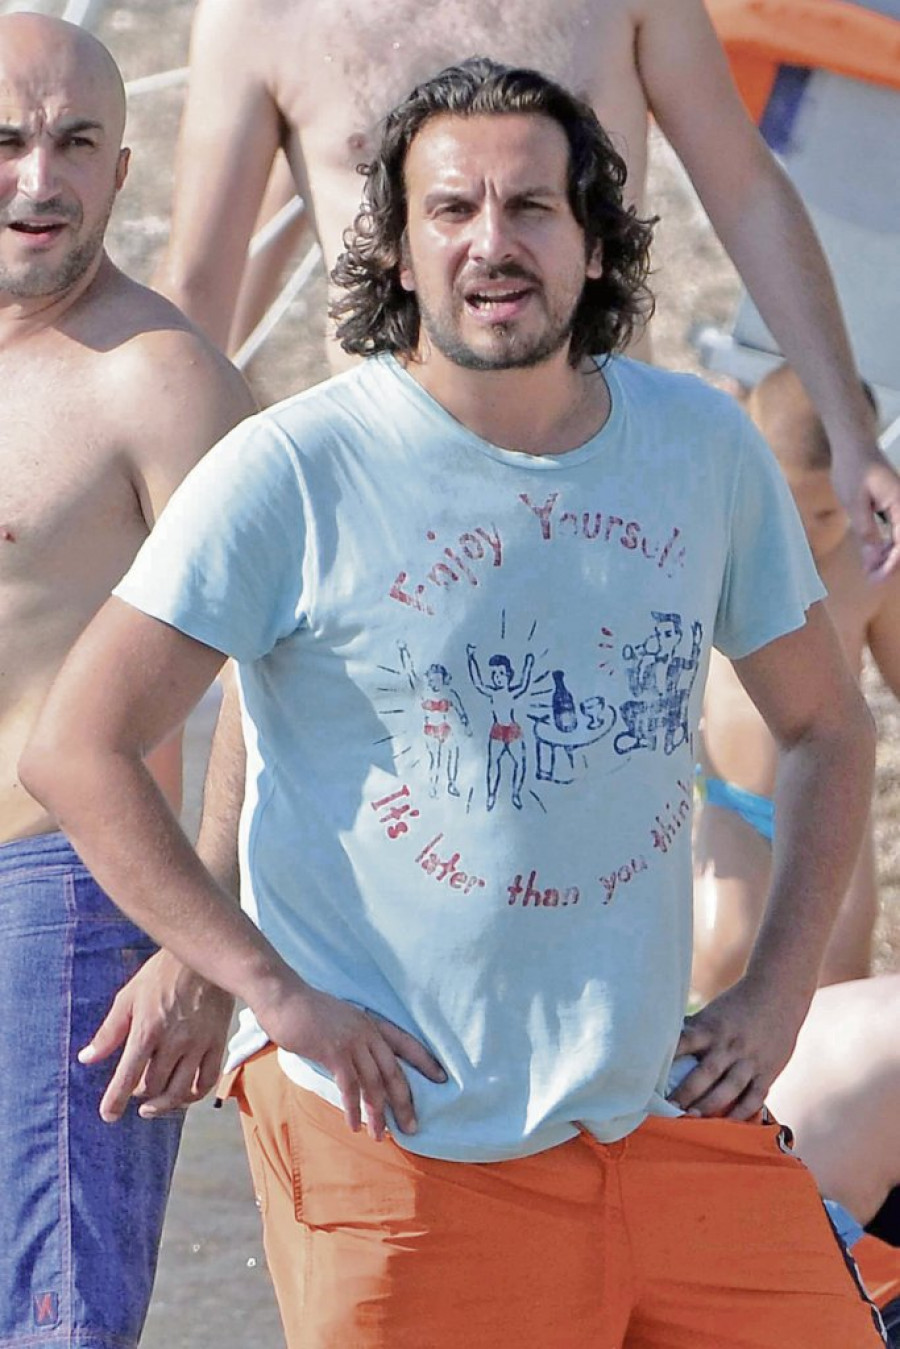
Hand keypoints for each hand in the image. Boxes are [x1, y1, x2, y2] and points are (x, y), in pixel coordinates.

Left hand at [79, 949, 234, 1122]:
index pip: (128, 1076)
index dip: (115, 1101)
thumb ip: (109, 1032)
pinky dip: (193, 1095)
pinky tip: (183, 1095)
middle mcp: (174, 1041)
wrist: (204, 955)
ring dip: (163, 1104)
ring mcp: (198, 1044)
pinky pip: (207, 1081)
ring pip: (179, 1091)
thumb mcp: (128, 997)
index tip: (109, 1115)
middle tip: (134, 1093)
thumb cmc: (162, 973)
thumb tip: (86, 1058)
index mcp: (147, 1029)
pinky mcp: (217, 1042)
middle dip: (139, 1096)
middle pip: (153, 1087)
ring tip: (152, 1106)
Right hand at [254, 977, 446, 1140]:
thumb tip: (361, 1064)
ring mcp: (352, 1041)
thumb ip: (354, 1039)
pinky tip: (353, 1125)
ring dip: (377, 1114)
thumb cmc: (307, 1011)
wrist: (283, 997)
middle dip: (404, 1102)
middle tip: (412, 1128)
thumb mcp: (340, 1020)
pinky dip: (352, 1108)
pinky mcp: (333, 1051)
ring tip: (379, 1136)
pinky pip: (349, 1086)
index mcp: (371, 1023)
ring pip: (373, 1084)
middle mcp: (367, 1032)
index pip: (406, 1043)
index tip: (442, 1079)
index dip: (425, 1062)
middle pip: (394, 1072)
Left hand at [669, 977, 806, 1120]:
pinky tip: (730, 1125)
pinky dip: (743, 1112)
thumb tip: (663, 1043)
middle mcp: (729, 1045)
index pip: (684, 1043)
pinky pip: (755, 1097)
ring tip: (693, 1119)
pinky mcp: (768, 1071)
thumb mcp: (712, 1013)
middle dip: (687, 1092)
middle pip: (706, 1073)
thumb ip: (693, 1031)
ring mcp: (750, 1060)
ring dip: (711, 1105)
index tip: (651, 1075)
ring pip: (729, 1088)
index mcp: (711, 1028)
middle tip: (669, 1109)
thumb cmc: (737, 1004)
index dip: (668, 1059)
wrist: (778, 993)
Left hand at [832, 446, 899, 579]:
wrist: (854, 446)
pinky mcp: (895, 506)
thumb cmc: (853, 469)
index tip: (876, 578)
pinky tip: (874, 555)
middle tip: (872, 580)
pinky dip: (887, 544)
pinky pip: (897, 530)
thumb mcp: (855, 504)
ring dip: (889, 556)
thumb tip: (874, 558)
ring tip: (871, 572)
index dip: (891, 564)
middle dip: (891, 564)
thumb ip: (866, 531)